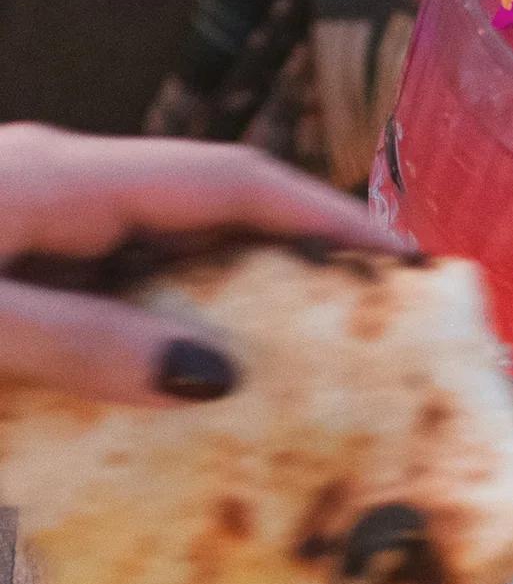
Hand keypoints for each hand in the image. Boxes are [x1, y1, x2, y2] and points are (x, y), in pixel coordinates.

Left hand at [0, 124, 400, 403]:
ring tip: (304, 383)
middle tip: (374, 338)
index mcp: (62, 181)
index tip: (404, 266)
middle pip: (212, 222)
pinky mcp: (17, 267)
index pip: (228, 184)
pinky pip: (118, 298)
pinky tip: (196, 402)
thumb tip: (214, 376)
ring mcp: (36, 228)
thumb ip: (80, 344)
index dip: (324, 219)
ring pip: (168, 266)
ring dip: (238, 318)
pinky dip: (172, 342)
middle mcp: (62, 192)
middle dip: (297, 271)